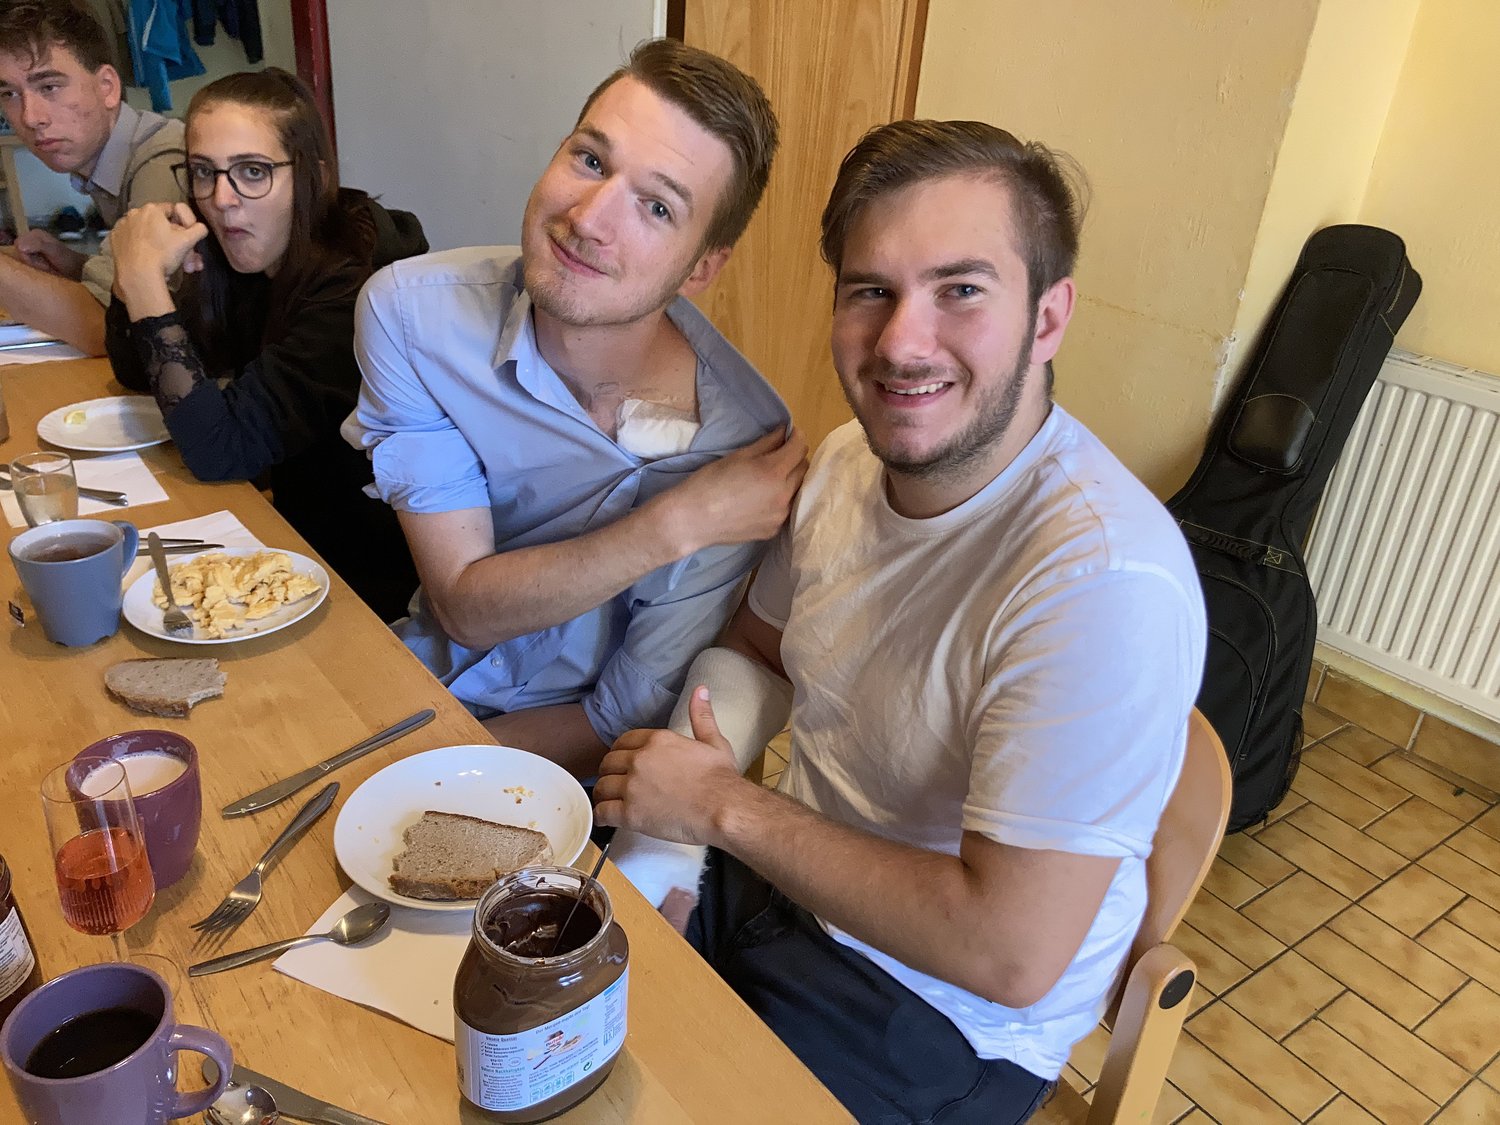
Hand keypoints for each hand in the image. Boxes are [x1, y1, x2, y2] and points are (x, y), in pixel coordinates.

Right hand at [13, 228, 83, 276]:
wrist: (78, 270)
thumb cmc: (67, 260)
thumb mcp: (53, 250)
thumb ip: (37, 245)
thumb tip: (19, 247)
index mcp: (35, 234)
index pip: (19, 246)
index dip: (28, 257)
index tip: (42, 261)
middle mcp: (31, 239)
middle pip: (19, 254)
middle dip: (32, 262)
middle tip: (46, 265)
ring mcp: (32, 249)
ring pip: (23, 260)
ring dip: (35, 266)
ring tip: (47, 267)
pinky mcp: (34, 258)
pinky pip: (27, 265)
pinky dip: (36, 268)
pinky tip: (45, 269)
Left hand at [109, 202, 207, 286]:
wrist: (137, 275)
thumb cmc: (163, 255)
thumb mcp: (188, 241)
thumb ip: (199, 229)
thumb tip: (200, 228)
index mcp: (152, 209)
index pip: (173, 209)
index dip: (183, 223)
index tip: (186, 237)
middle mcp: (134, 212)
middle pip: (158, 222)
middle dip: (170, 236)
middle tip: (178, 252)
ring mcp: (122, 225)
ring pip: (144, 230)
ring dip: (155, 239)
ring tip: (162, 257)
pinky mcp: (114, 238)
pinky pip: (131, 238)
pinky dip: (139, 245)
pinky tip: (145, 256)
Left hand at [593, 687, 747, 844]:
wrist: (722, 808)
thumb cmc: (721, 778)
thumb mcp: (714, 741)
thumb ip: (702, 716)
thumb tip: (700, 690)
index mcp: (657, 740)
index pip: (623, 741)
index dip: (620, 752)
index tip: (622, 762)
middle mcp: (640, 760)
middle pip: (608, 763)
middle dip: (609, 772)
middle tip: (614, 783)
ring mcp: (633, 787)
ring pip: (602, 787)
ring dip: (603, 794)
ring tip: (607, 801)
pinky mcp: (630, 814)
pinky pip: (603, 812)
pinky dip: (601, 816)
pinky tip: (604, 818)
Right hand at [650, 427, 808, 555]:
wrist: (692, 520)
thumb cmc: (710, 482)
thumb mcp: (738, 456)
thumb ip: (766, 443)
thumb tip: (784, 432)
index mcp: (773, 472)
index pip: (799, 448)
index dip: (797, 436)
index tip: (791, 433)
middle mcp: (783, 495)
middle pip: (803, 469)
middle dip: (795, 458)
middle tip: (780, 454)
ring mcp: (781, 515)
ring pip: (798, 491)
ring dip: (791, 480)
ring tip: (772, 477)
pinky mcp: (774, 530)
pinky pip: (786, 509)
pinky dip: (781, 499)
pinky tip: (764, 498)